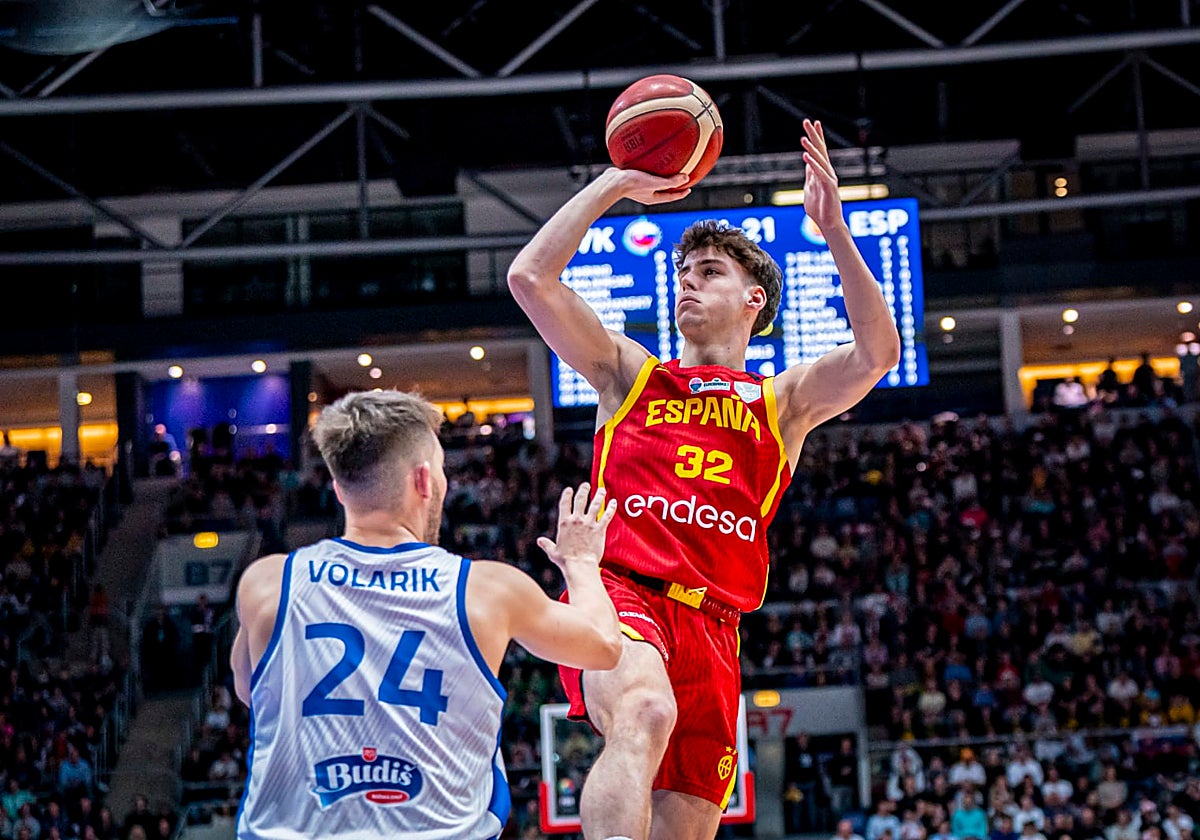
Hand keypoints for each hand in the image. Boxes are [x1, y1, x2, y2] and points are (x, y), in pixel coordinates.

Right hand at [537, 482, 616, 567]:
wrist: (580, 565)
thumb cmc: (566, 561)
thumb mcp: (553, 552)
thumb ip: (546, 544)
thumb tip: (539, 541)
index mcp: (564, 523)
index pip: (565, 503)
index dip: (567, 495)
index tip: (569, 489)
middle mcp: (577, 520)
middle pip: (581, 500)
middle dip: (583, 490)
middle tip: (586, 485)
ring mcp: (589, 523)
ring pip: (595, 505)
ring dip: (599, 496)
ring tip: (602, 490)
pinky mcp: (599, 529)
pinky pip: (607, 516)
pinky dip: (611, 508)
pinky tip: (614, 502)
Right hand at [609, 167, 691, 204]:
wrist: (612, 181)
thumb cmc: (632, 184)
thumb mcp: (654, 182)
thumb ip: (670, 181)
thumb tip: (686, 178)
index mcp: (653, 198)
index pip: (671, 197)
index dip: (681, 193)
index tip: (689, 188)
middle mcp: (646, 194)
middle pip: (663, 190)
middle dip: (673, 185)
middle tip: (681, 179)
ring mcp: (639, 187)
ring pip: (654, 182)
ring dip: (662, 177)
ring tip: (667, 168)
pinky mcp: (632, 179)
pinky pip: (645, 173)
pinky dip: (651, 168)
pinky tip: (651, 159)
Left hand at [801, 119, 844, 233]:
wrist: (828, 223)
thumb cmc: (819, 208)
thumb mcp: (810, 188)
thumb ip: (810, 176)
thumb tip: (808, 163)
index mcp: (822, 172)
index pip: (818, 150)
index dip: (815, 136)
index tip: (811, 123)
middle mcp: (827, 172)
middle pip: (820, 150)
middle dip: (814, 135)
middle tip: (807, 121)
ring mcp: (829, 179)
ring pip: (820, 160)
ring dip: (811, 149)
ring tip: (803, 138)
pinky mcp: (829, 188)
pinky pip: (819, 174)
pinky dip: (813, 165)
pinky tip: (805, 156)